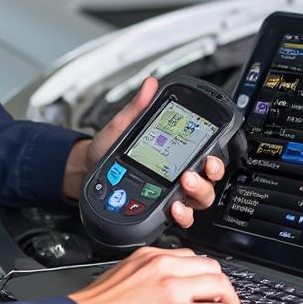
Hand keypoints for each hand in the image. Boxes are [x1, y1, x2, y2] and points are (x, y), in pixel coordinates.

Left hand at [61, 77, 223, 226]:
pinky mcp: (161, 211)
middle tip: (193, 172)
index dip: (216, 157)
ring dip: (197, 193)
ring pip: (199, 200)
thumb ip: (137, 108)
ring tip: (185, 186)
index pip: (206, 155)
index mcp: (177, 153)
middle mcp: (179, 175)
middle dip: (208, 176)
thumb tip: (149, 85)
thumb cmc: (107, 150)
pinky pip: (180, 218)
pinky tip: (175, 209)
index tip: (210, 154)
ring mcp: (172, 195)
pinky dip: (182, 216)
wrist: (87, 171)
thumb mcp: (122, 127)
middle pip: (209, 180)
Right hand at [69, 246, 261, 303]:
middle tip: (226, 300)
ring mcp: (172, 289)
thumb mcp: (122, 278)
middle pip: (211, 266)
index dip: (205, 273)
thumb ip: (144, 277)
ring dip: (233, 300)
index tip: (210, 284)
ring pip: (219, 285)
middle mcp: (164, 266)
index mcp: (150, 256)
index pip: (190, 256)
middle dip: (223, 284)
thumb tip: (159, 290)